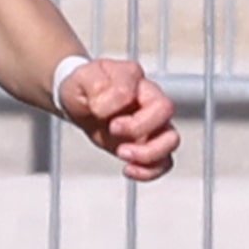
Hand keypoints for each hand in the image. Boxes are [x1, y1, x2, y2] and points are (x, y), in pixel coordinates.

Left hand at [58, 58, 179, 180]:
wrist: (78, 100)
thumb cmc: (84, 85)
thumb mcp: (84, 77)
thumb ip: (99, 86)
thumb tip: (117, 105)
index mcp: (140, 86)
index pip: (158, 104)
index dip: (136, 121)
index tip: (111, 123)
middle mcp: (151, 105)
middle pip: (169, 126)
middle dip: (142, 136)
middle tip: (114, 134)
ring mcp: (150, 125)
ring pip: (170, 144)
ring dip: (149, 156)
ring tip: (123, 155)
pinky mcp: (144, 144)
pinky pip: (161, 163)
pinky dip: (148, 172)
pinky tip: (128, 169)